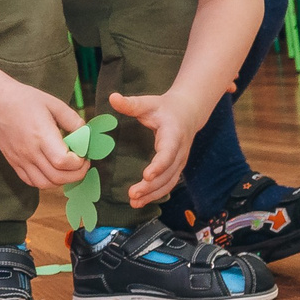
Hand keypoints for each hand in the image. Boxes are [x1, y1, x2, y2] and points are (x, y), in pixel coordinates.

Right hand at [0, 84, 86, 188]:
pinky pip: (31, 181)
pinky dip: (45, 181)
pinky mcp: (13, 162)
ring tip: (67, 169)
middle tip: (82, 164)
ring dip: (61, 181)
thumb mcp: (54, 103)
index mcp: (41, 135)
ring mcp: (20, 159)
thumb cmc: (24, 99)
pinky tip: (51, 170)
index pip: (63, 161)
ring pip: (44, 184)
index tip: (84, 155)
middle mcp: (30, 151)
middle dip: (76, 175)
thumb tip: (85, 135)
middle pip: (57, 177)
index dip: (78, 163)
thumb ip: (73, 120)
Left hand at [107, 89, 207, 206]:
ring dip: (153, 194)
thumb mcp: (148, 103)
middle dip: (151, 186)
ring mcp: (179, 161)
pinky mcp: (176, 167)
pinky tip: (141, 201)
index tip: (147, 175)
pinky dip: (156, 194)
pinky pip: (168, 183)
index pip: (168, 152)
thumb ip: (131, 104)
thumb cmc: (164, 107)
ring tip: (134, 202)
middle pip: (168, 173)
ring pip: (169, 182)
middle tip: (133, 194)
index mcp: (173, 134)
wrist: (188, 112)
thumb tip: (112, 97)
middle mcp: (180, 151)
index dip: (159, 165)